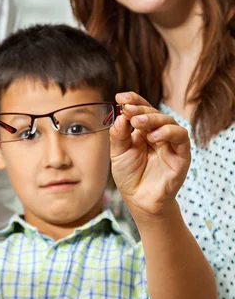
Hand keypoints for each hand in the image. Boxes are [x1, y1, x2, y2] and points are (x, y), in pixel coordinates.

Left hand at [110, 92, 190, 218]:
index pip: (141, 110)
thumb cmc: (130, 176)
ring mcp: (171, 144)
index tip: (120, 97)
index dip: (133, 100)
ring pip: (170, 122)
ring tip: (138, 123)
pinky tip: (153, 137)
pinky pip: (181, 138)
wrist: (139, 201)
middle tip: (128, 110)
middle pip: (155, 113)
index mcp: (143, 131)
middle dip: (141, 109)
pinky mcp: (181, 156)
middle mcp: (159, 135)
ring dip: (154, 119)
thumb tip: (120, 115)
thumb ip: (118, 134)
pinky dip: (168, 133)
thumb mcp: (118, 153)